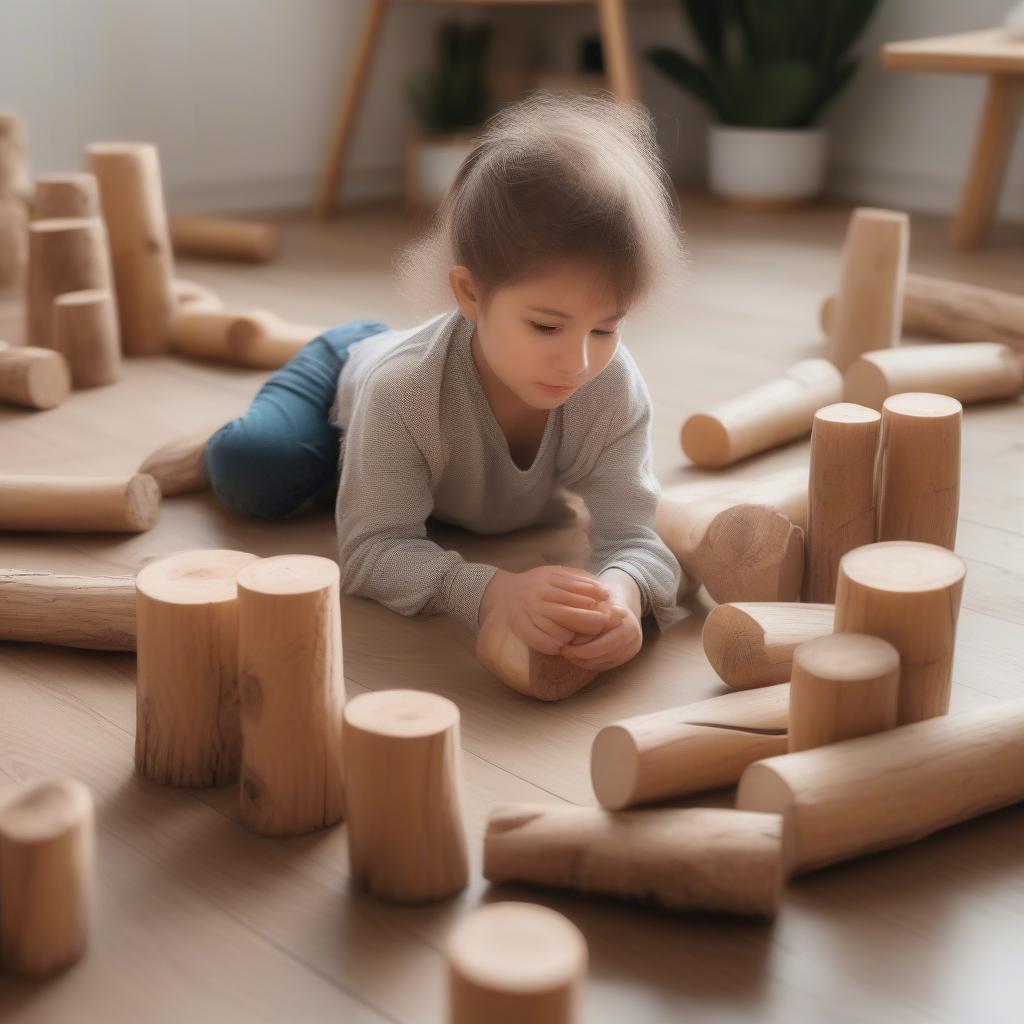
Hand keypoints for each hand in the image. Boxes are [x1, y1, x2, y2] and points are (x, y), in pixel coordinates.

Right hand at [479, 565, 623, 655]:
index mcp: (548, 579)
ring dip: (570, 635)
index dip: (593, 597)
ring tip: (583, 639)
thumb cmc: (538, 584)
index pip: (576, 589)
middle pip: (567, 610)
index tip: (606, 604)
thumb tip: (605, 592)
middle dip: (588, 620)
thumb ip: (579, 579)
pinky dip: (547, 644)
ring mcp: (528, 610)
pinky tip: (559, 648)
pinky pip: (534, 637)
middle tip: (601, 625)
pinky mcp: (519, 624)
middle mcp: (538, 594)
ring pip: (553, 626)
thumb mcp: (556, 573)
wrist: (503, 593)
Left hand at [558, 601, 642, 671]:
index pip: (602, 643)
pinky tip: (576, 657)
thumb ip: (587, 612)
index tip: (563, 644)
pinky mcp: (627, 656)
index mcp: (627, 625)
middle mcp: (633, 638)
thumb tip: (569, 621)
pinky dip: (590, 663)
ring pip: (604, 663)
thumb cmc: (604, 598)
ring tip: (567, 653)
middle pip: (603, 655)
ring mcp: (631, 648)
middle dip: (580, 656)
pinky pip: (606, 665)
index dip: (581, 647)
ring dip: (583, 661)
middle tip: (563, 651)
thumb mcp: (596, 599)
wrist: (622, 602)